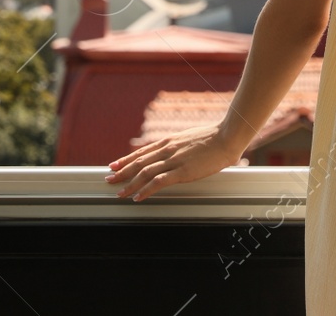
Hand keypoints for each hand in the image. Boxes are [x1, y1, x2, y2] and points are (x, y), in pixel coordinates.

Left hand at [105, 125, 246, 201]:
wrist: (227, 137)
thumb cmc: (213, 138)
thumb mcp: (190, 138)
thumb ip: (179, 145)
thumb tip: (175, 151)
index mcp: (169, 141)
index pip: (142, 152)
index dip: (126, 159)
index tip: (115, 165)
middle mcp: (167, 149)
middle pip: (138, 162)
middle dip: (121, 172)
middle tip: (109, 180)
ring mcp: (173, 160)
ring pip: (144, 173)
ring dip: (129, 184)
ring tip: (119, 193)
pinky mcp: (182, 171)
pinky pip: (159, 182)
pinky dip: (146, 190)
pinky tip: (138, 197)